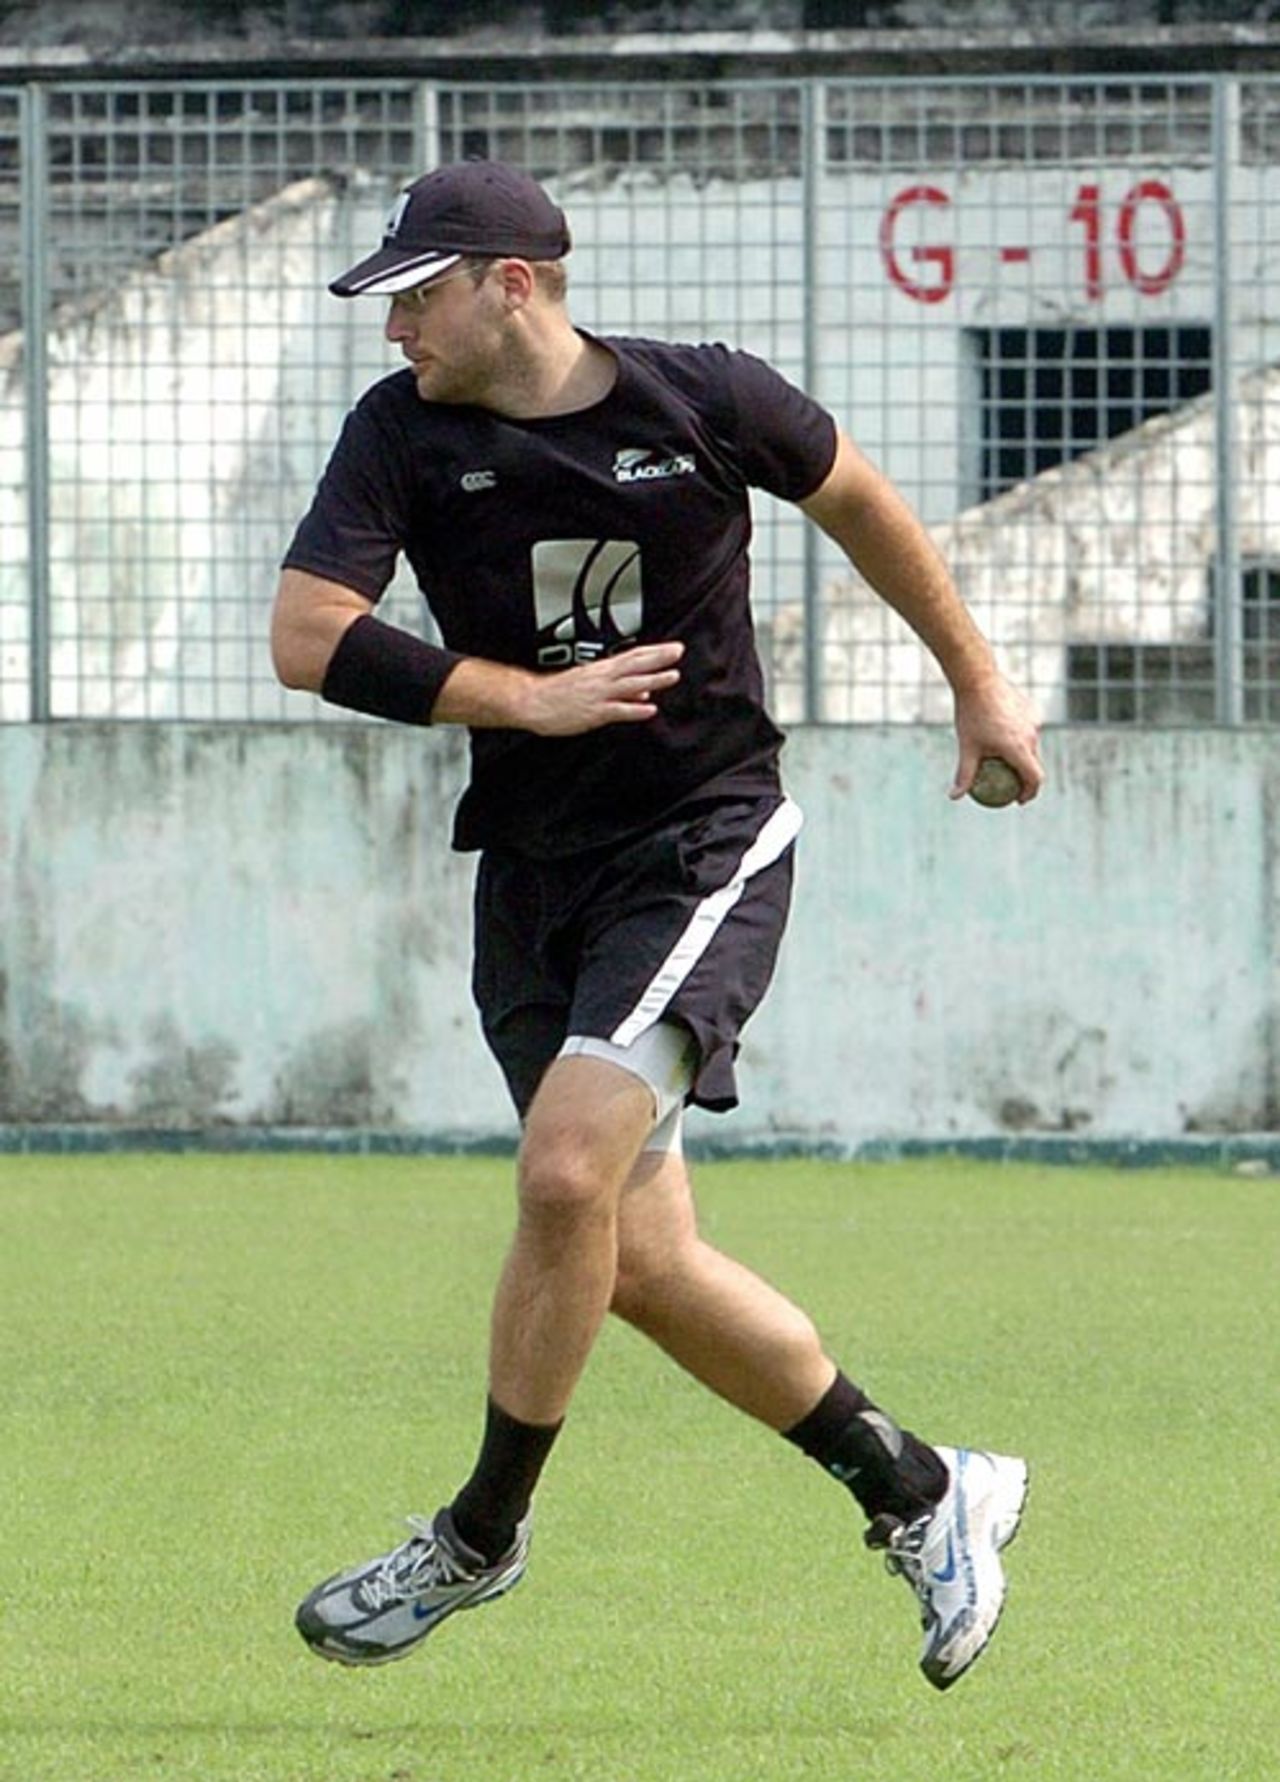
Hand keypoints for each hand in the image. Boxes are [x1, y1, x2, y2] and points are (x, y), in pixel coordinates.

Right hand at [521, 642, 683, 736]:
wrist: (531, 701)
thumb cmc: (557, 694)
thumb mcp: (589, 685)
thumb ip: (619, 690)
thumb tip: (644, 694)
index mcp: (600, 670)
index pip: (633, 656)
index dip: (654, 651)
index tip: (672, 648)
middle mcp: (601, 679)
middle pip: (634, 664)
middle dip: (658, 658)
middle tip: (678, 651)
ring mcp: (598, 694)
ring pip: (630, 684)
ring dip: (652, 680)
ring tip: (672, 676)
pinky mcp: (593, 712)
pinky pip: (617, 710)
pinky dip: (634, 710)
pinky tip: (649, 709)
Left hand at [949, 673, 1043, 804]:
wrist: (978, 679)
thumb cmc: (971, 714)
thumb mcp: (967, 748)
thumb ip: (964, 774)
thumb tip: (955, 797)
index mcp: (1019, 748)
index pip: (1035, 779)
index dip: (1030, 793)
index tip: (1018, 800)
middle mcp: (1031, 736)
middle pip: (1035, 764)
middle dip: (1026, 779)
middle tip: (1011, 786)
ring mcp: (1034, 721)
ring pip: (1033, 747)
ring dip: (1023, 758)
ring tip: (1007, 763)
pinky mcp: (1032, 710)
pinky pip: (1029, 731)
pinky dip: (1021, 739)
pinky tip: (1005, 739)